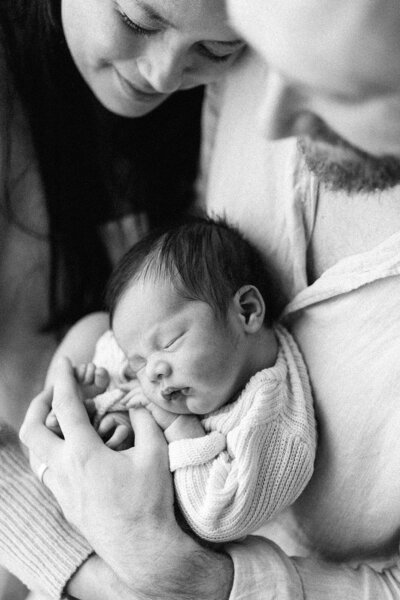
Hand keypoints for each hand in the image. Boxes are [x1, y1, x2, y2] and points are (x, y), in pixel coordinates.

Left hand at [20, 358, 232, 598]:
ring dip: (46, 430)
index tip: (66, 362)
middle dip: (39, 403)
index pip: (66, 405)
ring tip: (68, 420)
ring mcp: (62, 490)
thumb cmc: (150, 501)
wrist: (141, 549)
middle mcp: (64, 470)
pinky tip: (77, 451)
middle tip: (57, 392)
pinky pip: (49, 471)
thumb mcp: (155, 453)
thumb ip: (143, 421)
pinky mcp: (66, 505)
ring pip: (38, 453)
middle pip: (33, 429)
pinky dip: (56, 452)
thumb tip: (135, 407)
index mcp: (84, 453)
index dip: (65, 378)